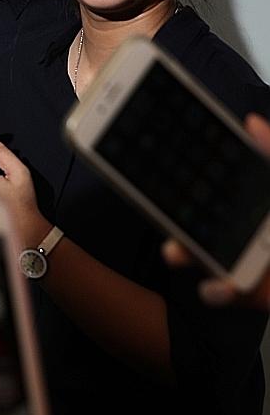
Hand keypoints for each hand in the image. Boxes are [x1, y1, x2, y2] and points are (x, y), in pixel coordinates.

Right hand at [162, 113, 269, 308]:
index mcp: (247, 198)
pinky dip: (214, 291)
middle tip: (161, 209)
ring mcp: (237, 259)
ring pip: (193, 255)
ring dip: (180, 252)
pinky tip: (222, 285)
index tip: (164, 170)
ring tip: (178, 251)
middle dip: (168, 214)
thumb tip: (252, 123)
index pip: (210, 184)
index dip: (184, 179)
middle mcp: (237, 226)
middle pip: (190, 217)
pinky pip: (215, 292)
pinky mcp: (243, 291)